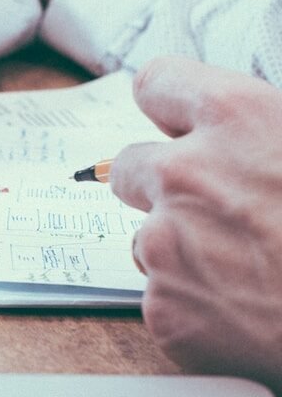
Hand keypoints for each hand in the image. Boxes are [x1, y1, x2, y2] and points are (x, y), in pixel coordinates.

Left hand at [110, 56, 281, 395]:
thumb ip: (266, 133)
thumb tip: (243, 135)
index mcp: (236, 117)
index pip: (157, 82)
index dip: (169, 105)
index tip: (174, 120)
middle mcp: (185, 172)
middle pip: (130, 165)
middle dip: (162, 186)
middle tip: (216, 211)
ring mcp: (165, 243)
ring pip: (147, 238)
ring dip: (182, 252)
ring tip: (250, 272)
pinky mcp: (163, 307)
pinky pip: (163, 298)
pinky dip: (195, 308)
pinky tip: (246, 313)